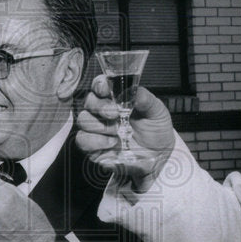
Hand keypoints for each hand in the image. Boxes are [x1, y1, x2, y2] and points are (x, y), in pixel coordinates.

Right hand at [76, 75, 174, 191]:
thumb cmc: (155, 131)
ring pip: (83, 120)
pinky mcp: (93, 147)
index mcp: (116, 98)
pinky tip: (112, 143)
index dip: (99, 85)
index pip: (100, 85)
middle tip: (114, 113)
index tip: (105, 89)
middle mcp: (103, 111)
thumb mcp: (157, 112)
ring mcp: (96, 129)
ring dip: (101, 125)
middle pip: (88, 101)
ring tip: (118, 131)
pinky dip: (96, 141)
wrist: (158, 156)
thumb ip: (146, 100)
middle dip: (100, 106)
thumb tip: (134, 91)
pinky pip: (83, 140)